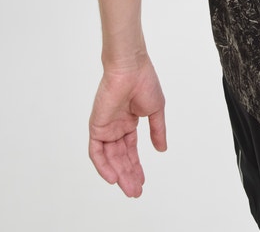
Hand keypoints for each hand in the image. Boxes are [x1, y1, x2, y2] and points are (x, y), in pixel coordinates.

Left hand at [88, 57, 166, 196]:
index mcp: (129, 121)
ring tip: (129, 188)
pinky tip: (113, 178)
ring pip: (110, 158)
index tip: (142, 181)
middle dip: (129, 175)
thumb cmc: (145, 82)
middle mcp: (116, 126)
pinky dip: (103, 166)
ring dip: (119, 174)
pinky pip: (97, 152)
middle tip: (136, 191)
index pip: (131, 150)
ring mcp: (106, 127)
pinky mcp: (97, 126)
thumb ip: (157, 131)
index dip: (136, 166)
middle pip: (121, 157)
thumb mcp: (156, 110)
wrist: (131, 68)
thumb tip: (162, 149)